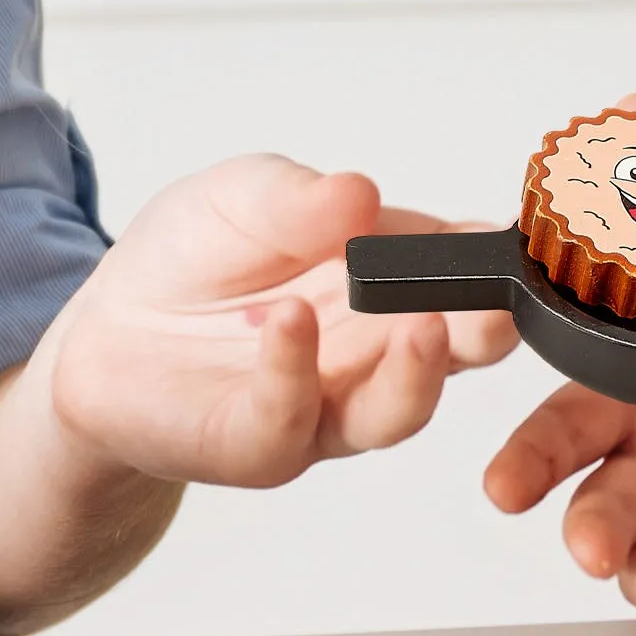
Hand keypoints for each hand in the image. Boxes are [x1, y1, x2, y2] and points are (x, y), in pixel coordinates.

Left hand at [44, 156, 511, 493]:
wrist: (106, 332)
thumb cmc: (196, 259)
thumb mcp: (246, 194)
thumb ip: (301, 196)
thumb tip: (358, 191)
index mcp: (397, 280)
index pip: (471, 268)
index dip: (503, 257)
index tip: (530, 237)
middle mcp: (379, 351)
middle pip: (460, 349)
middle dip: (489, 329)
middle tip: (504, 302)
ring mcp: (328, 407)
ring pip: (397, 410)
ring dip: (419, 372)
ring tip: (425, 324)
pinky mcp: (261, 444)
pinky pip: (290, 419)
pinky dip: (294, 370)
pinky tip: (289, 323)